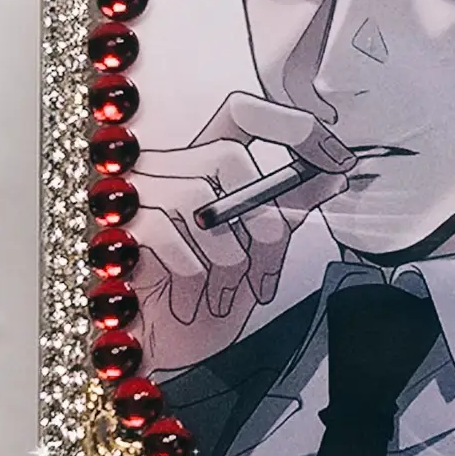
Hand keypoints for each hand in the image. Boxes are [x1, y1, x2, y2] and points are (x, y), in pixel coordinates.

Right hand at [130, 93, 352, 370]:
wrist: (163, 346)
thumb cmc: (207, 294)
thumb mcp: (262, 249)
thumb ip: (292, 205)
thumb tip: (335, 173)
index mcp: (206, 159)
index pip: (245, 109)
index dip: (293, 127)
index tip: (338, 161)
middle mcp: (170, 164)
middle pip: (228, 155)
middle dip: (264, 222)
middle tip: (264, 275)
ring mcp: (138, 190)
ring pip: (200, 197)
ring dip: (227, 259)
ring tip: (225, 296)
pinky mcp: (117, 225)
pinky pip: (164, 231)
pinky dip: (191, 272)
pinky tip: (194, 299)